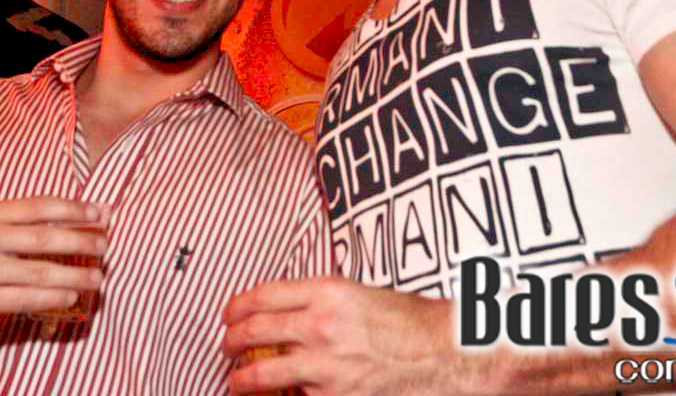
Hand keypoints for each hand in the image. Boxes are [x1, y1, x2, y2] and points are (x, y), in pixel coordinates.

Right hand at [0, 197, 108, 336]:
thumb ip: (41, 222)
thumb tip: (99, 212)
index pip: (39, 206)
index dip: (73, 210)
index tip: (100, 214)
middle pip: (43, 239)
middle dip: (80, 241)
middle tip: (104, 246)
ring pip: (40, 272)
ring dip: (75, 275)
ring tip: (98, 277)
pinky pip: (27, 298)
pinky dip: (54, 297)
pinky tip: (72, 296)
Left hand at [223, 277, 457, 395]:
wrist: (447, 352)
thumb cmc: (410, 323)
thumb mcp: (360, 296)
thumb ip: (321, 303)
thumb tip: (285, 316)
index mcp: (328, 291)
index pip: (263, 295)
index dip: (237, 307)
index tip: (230, 315)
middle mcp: (322, 325)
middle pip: (254, 331)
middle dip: (232, 342)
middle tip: (228, 347)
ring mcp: (326, 365)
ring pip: (262, 375)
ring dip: (241, 380)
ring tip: (236, 382)